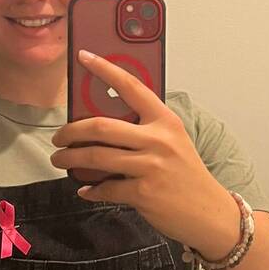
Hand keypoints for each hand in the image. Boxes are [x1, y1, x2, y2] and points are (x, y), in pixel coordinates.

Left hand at [50, 52, 237, 254]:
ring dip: (71, 159)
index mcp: (165, 121)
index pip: (131, 86)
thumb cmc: (187, 175)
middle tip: (59, 136)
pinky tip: (86, 189)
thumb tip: (103, 122)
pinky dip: (91, 189)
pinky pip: (105, 188)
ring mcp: (151, 166)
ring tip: (61, 159)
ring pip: (96, 157)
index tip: (85, 56)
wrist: (209, 213)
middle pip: (101, 126)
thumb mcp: (174, 141)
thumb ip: (146, 128)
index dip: (105, 69)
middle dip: (71, 131)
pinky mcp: (143, 192)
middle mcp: (158, 140)